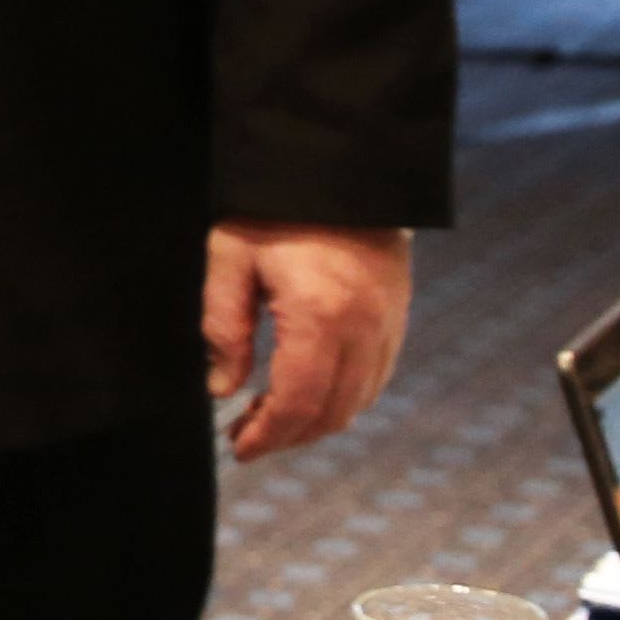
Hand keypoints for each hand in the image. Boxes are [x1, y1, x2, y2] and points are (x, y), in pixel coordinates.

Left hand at [206, 221, 411, 458]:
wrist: (342, 171)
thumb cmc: (276, 210)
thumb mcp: (230, 258)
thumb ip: (223, 327)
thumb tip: (222, 390)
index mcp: (319, 317)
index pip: (296, 403)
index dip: (266, 436)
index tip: (237, 448)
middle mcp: (363, 330)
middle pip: (331, 414)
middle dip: (287, 436)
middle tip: (245, 437)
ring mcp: (388, 326)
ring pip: (358, 402)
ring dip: (315, 422)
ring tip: (268, 417)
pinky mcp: (398, 318)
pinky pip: (375, 379)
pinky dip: (342, 399)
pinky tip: (308, 393)